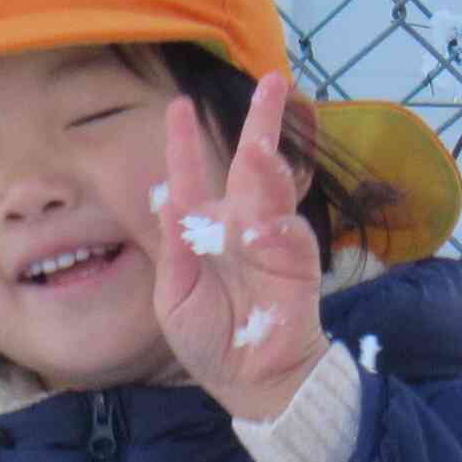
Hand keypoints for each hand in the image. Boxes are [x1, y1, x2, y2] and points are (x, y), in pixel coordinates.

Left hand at [151, 70, 329, 422]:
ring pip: (274, 191)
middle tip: (274, 82)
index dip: (185, 144)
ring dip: (270, 166)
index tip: (179, 107)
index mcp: (202, 230)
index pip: (192, 178)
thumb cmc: (207, 338)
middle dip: (262, 124)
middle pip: (251, 165)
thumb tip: (166, 201)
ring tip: (262, 147)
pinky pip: (289, 237)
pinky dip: (278, 231)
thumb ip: (173, 251)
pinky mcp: (295, 264)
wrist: (246, 379)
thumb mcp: (174, 297)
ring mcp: (270, 240)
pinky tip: (264, 230)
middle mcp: (239, 225)